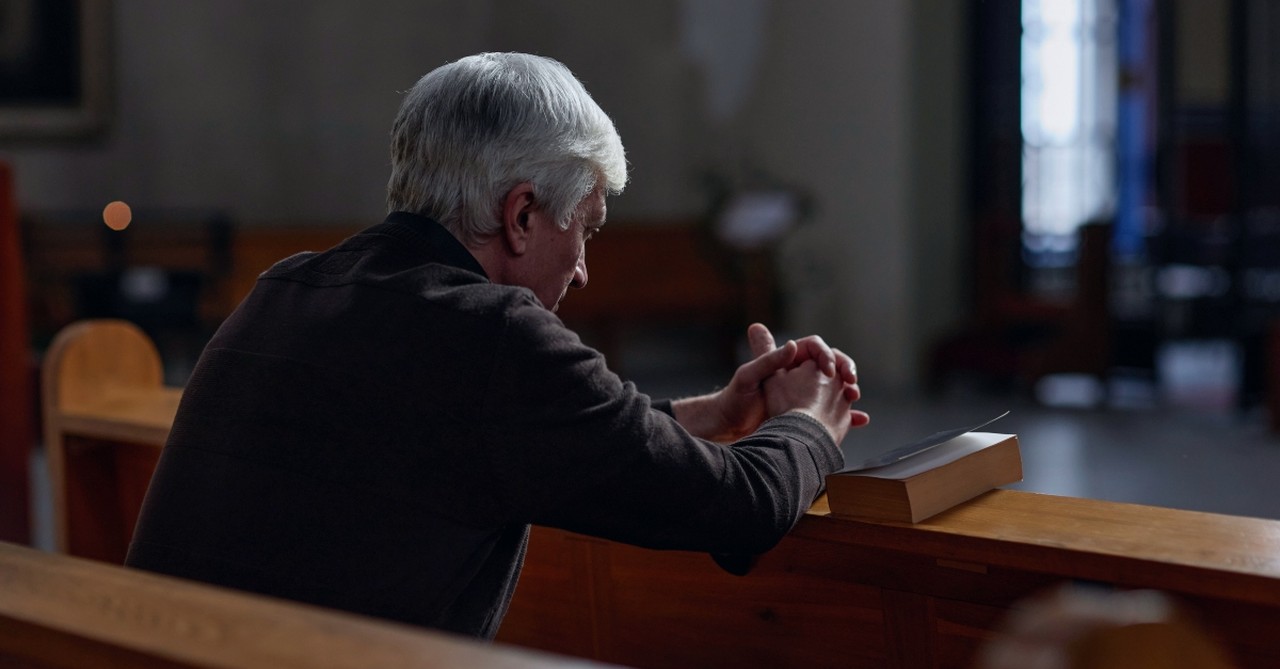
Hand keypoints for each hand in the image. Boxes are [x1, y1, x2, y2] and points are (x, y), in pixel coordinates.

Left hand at [673, 323, 867, 441]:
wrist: (731, 427)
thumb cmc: (735, 399)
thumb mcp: (748, 377)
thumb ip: (768, 360)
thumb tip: (794, 344)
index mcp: (786, 359)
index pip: (814, 347)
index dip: (826, 355)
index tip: (829, 371)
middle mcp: (799, 373)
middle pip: (831, 364)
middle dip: (845, 370)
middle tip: (850, 382)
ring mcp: (806, 393)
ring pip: (836, 387)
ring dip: (849, 390)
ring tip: (854, 398)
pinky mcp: (809, 413)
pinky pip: (834, 412)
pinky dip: (847, 415)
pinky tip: (858, 419)